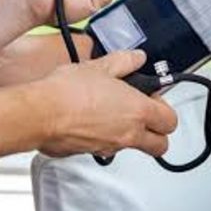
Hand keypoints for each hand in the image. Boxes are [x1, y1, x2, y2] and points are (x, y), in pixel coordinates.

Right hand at [38, 50, 177, 157]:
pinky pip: (106, 148)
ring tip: (110, 112)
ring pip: (132, 147)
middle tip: (143, 114)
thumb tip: (137, 58)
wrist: (41, 113)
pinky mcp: (90, 153)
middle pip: (160, 146)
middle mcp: (128, 134)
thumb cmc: (69, 91)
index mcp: (138, 111)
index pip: (170, 121)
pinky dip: (104, 137)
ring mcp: (109, 147)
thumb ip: (124, 62)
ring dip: (129, 134)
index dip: (164, 108)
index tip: (152, 97)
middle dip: (157, 133)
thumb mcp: (100, 66)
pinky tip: (90, 120)